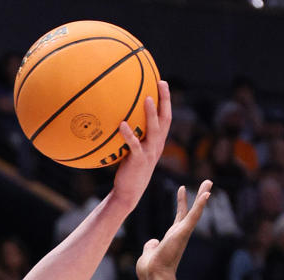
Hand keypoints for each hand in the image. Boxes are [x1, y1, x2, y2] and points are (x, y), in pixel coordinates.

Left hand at [112, 80, 171, 207]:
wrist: (129, 192)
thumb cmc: (128, 171)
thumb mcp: (132, 151)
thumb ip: (131, 137)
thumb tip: (117, 119)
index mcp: (157, 142)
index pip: (166, 117)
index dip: (165, 101)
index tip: (161, 82)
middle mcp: (157, 145)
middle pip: (165, 119)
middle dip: (165, 100)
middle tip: (161, 82)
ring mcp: (149, 153)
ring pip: (154, 130)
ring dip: (151, 114)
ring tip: (147, 98)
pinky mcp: (138, 160)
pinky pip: (134, 145)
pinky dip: (128, 134)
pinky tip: (121, 124)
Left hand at [136, 180, 211, 279]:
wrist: (155, 276)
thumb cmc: (150, 270)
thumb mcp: (147, 254)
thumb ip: (150, 247)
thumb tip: (153, 242)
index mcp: (172, 237)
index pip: (179, 216)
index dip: (181, 202)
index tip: (181, 189)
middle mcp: (180, 233)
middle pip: (191, 211)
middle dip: (198, 196)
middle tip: (207, 182)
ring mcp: (183, 233)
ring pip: (195, 211)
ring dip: (202, 196)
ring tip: (209, 182)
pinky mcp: (183, 233)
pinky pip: (193, 217)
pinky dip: (199, 205)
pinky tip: (206, 194)